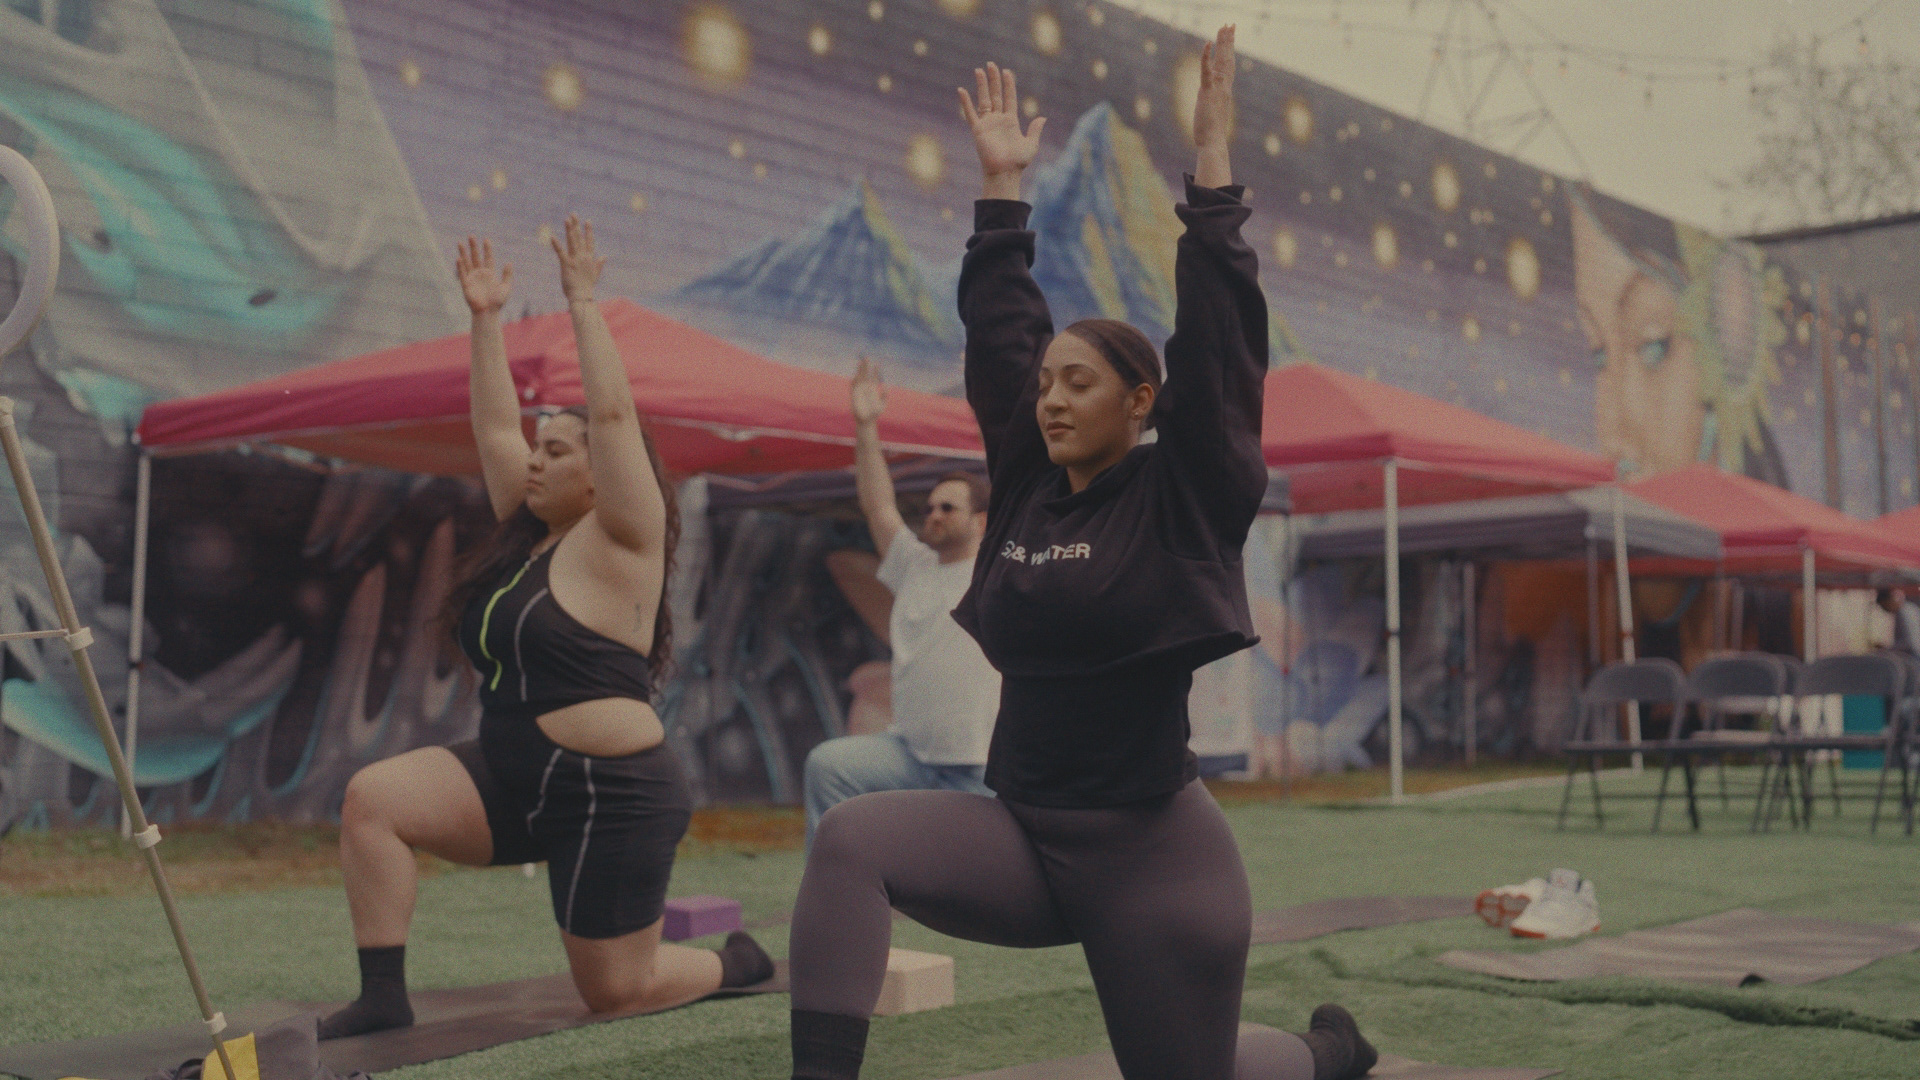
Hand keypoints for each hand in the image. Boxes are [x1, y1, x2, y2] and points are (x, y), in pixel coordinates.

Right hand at [456, 235, 512, 315]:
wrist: (489, 313)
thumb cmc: (498, 302)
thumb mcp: (506, 287)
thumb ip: (507, 275)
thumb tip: (508, 262)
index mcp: (489, 274)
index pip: (488, 258)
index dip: (487, 249)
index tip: (486, 239)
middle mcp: (480, 274)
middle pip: (475, 257)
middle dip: (473, 247)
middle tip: (471, 236)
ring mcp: (472, 278)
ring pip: (467, 263)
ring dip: (463, 253)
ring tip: (460, 243)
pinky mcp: (466, 285)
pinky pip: (462, 274)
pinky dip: (460, 267)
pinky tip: (459, 258)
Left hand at [550, 213, 605, 302]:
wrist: (582, 296)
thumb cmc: (587, 287)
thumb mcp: (595, 274)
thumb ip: (599, 264)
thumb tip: (605, 256)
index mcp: (590, 258)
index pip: (590, 242)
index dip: (588, 231)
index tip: (587, 221)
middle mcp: (583, 257)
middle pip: (580, 238)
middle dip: (576, 226)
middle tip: (573, 214)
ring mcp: (575, 260)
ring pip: (572, 242)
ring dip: (570, 230)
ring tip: (567, 220)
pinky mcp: (566, 264)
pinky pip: (561, 252)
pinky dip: (556, 245)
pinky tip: (552, 237)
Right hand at [851, 355, 886, 424]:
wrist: (867, 420)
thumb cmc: (875, 413)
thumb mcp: (882, 404)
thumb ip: (884, 396)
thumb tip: (885, 387)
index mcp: (873, 388)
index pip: (874, 377)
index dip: (875, 370)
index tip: (877, 364)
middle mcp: (866, 387)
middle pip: (865, 374)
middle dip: (866, 366)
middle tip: (866, 357)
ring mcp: (860, 390)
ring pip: (859, 378)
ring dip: (859, 371)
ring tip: (860, 363)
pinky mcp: (854, 395)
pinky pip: (853, 386)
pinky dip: (854, 381)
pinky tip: (855, 377)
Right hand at [957, 63, 1044, 196]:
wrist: (1005, 173)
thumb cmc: (1018, 162)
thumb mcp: (1031, 144)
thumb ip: (1035, 130)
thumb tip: (1042, 117)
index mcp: (1011, 121)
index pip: (1009, 98)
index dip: (1008, 85)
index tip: (1007, 71)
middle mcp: (998, 120)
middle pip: (995, 95)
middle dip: (994, 79)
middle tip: (991, 64)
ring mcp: (987, 124)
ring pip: (983, 99)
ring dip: (982, 85)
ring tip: (979, 70)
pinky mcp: (978, 130)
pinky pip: (970, 113)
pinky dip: (965, 102)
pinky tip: (961, 90)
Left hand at [1192, 25, 1235, 152]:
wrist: (1213, 142)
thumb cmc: (1211, 134)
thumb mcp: (1213, 115)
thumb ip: (1212, 105)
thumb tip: (1210, 105)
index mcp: (1225, 91)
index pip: (1229, 67)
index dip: (1230, 51)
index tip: (1231, 38)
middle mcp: (1224, 87)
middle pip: (1227, 59)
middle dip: (1228, 41)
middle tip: (1230, 25)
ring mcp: (1217, 88)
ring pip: (1221, 60)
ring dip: (1222, 42)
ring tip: (1224, 27)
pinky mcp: (1207, 91)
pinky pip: (1206, 70)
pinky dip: (1206, 56)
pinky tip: (1207, 43)